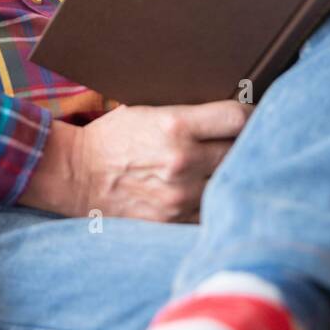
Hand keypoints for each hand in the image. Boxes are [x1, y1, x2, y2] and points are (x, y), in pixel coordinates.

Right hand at [18, 100, 250, 222]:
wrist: (75, 175)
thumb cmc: (112, 138)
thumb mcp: (145, 110)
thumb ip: (187, 112)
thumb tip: (229, 109)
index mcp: (175, 125)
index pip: (237, 118)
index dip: (253, 114)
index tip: (254, 116)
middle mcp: (182, 161)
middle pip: (241, 151)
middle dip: (247, 144)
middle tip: (248, 141)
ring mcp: (179, 194)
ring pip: (229, 182)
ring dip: (233, 174)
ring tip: (232, 166)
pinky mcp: (173, 219)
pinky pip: (212, 210)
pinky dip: (216, 201)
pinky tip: (213, 191)